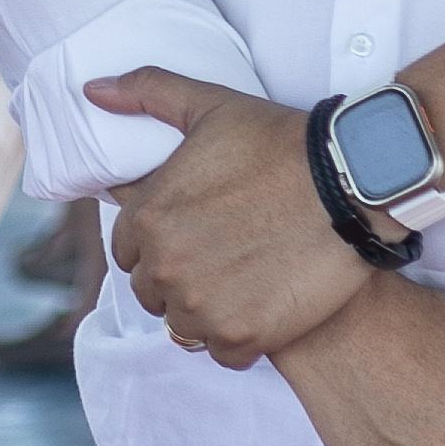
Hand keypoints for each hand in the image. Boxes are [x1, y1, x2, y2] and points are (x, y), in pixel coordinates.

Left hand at [92, 66, 370, 366]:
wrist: (350, 183)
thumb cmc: (280, 143)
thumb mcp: (209, 106)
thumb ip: (147, 94)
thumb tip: (94, 90)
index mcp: (148, 219)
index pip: (128, 253)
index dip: (159, 245)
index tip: (192, 238)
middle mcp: (164, 267)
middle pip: (153, 293)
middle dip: (179, 280)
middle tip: (222, 262)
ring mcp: (201, 305)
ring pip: (185, 325)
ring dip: (206, 312)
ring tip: (242, 288)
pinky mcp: (243, 335)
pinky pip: (223, 355)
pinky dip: (238, 339)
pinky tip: (262, 313)